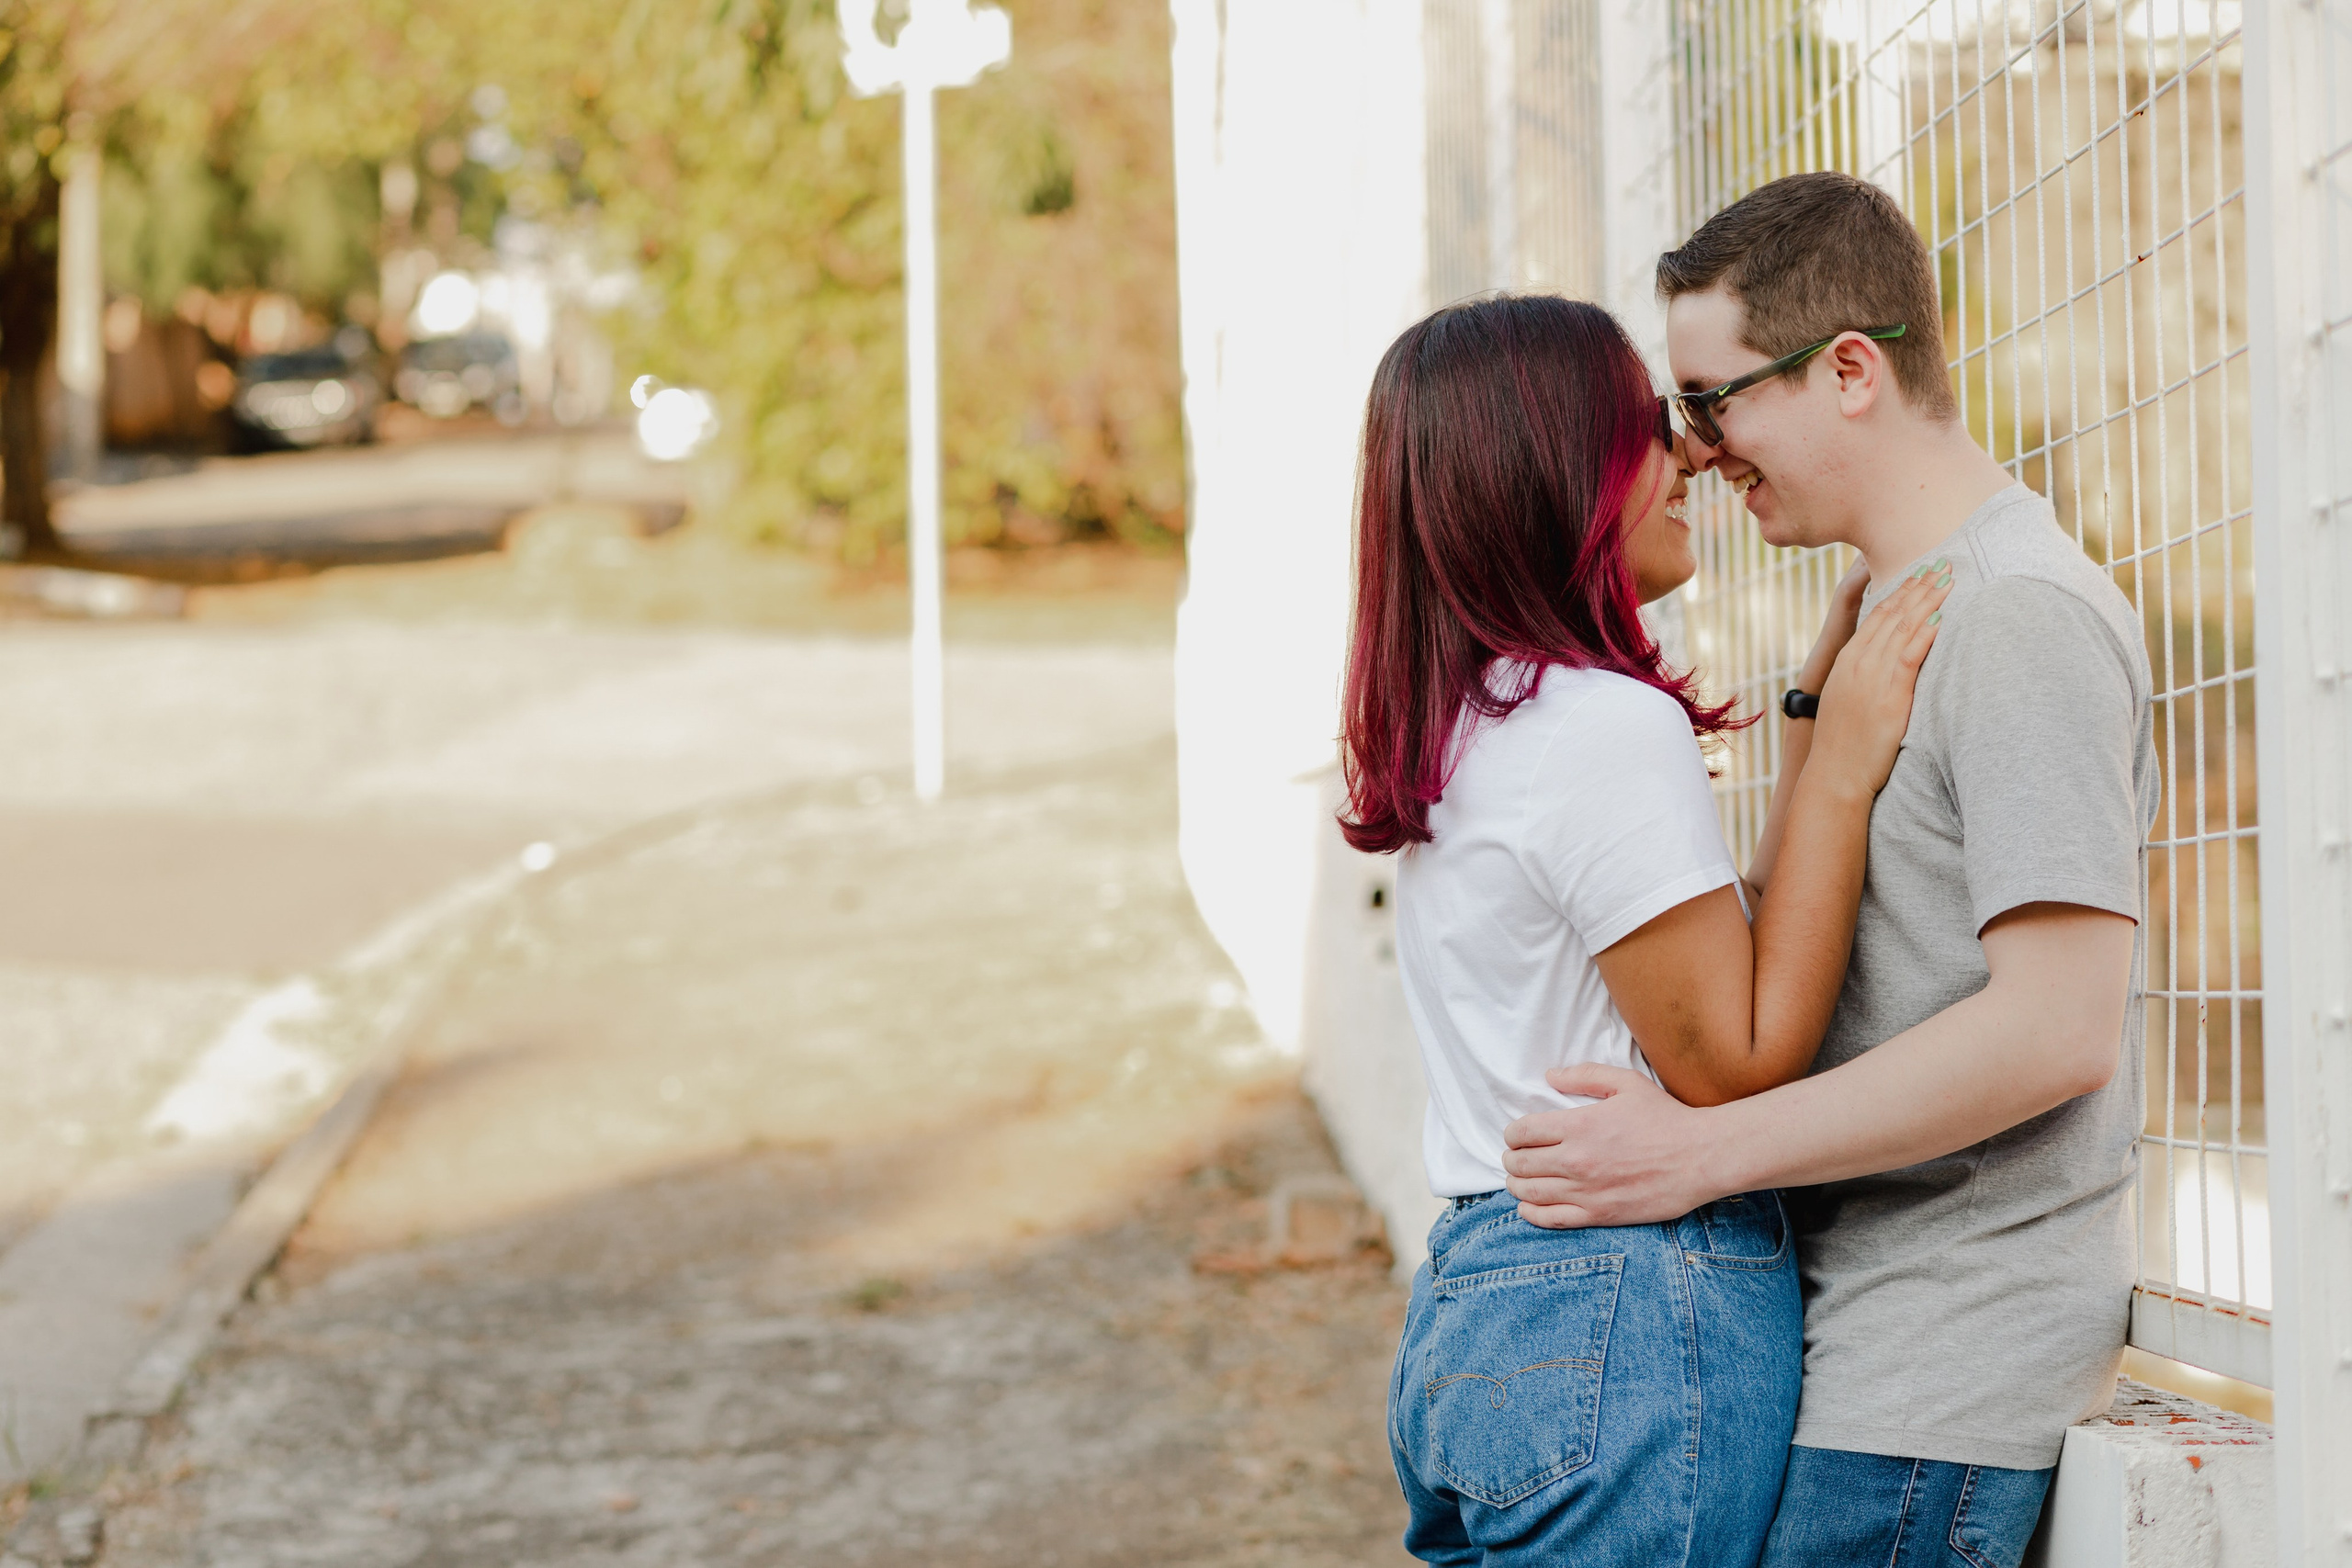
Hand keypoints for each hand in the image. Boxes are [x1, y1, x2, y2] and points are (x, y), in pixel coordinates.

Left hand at [1499, 1066, 1721, 1227]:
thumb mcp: (1626, 1082)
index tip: (1517, 1136)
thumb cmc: (1666, 1118)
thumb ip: (1585, 1075)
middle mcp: (1576, 1160)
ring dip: (1516, 1186)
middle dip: (1512, 1159)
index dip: (1513, 1134)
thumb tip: (1549, 1076)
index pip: (1523, 1132)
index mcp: (1579, 1125)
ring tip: (1517, 1181)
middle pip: (1521, 1164)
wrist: (1701, 1157)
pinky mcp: (1600, 1215)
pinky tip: (1528, 1207)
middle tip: (1514, 1157)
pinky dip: (1531, 1214)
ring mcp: (1587, 1191)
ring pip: (1531, 1193)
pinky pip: (1552, 1219)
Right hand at [1803, 563, 1949, 796]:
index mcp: (1847, 662)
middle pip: (1891, 613)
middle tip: (1940, 561)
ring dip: (1927, 600)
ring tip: (1948, 578)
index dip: (1899, 591)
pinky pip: (1909, 655)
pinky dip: (1925, 633)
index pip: (1875, 615)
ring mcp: (1871, 676)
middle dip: (1917, 585)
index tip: (1918, 572)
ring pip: (1902, 628)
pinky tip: (1941, 616)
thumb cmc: (1844, 747)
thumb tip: (1890, 672)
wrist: (1835, 775)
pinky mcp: (1888, 694)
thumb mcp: (1850, 704)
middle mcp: (1857, 662)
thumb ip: (1868, 681)